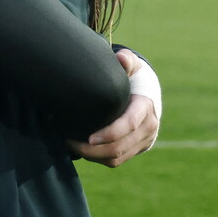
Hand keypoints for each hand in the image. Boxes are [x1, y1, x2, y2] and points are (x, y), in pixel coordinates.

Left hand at [67, 50, 159, 166]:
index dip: (109, 133)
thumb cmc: (133, 77)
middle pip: (120, 147)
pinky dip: (98, 159)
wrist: (146, 94)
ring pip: (117, 157)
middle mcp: (148, 128)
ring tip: (72, 145)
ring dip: (93, 156)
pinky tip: (82, 149)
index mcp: (145, 107)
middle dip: (93, 149)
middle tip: (69, 141)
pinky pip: (117, 160)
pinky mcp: (136, 149)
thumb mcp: (132, 66)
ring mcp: (144, 141)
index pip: (128, 124)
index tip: (89, 137)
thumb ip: (127, 61)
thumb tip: (121, 57)